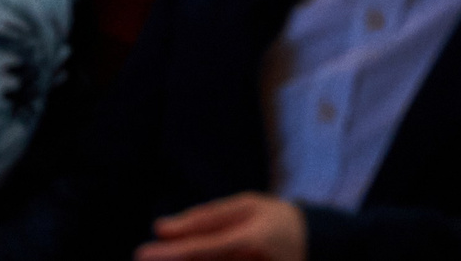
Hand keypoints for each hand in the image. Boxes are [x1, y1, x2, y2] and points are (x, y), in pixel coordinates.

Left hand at [136, 193, 305, 260]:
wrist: (321, 245)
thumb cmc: (276, 218)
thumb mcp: (244, 206)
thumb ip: (202, 218)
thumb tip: (159, 228)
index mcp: (249, 241)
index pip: (199, 252)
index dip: (167, 255)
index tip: (139, 255)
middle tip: (146, 258)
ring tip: (162, 257)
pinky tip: (189, 260)